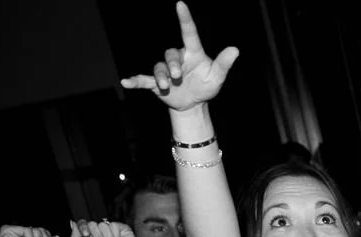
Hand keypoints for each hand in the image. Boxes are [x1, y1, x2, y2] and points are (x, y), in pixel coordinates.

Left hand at [69, 219, 145, 236]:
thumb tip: (72, 222)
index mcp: (91, 235)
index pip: (83, 223)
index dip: (83, 226)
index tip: (86, 235)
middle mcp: (100, 230)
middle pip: (92, 224)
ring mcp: (111, 228)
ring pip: (103, 225)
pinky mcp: (121, 227)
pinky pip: (113, 225)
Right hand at [120, 2, 238, 109]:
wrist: (194, 103)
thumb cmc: (206, 85)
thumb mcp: (217, 77)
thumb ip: (223, 64)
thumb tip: (235, 49)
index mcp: (193, 53)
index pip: (189, 33)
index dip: (185, 18)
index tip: (180, 4)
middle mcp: (177, 58)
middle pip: (170, 54)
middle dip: (173, 64)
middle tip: (178, 76)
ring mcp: (166, 70)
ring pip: (159, 67)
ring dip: (161, 76)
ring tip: (165, 85)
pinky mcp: (156, 82)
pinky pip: (143, 79)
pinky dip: (135, 81)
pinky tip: (126, 82)